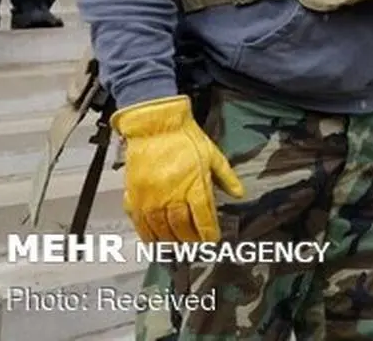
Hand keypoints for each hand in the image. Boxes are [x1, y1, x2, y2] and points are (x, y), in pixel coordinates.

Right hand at [111, 95, 244, 242]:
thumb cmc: (183, 137)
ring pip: (161, 229)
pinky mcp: (134, 195)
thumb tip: (239, 193)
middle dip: (190, 240)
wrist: (154, 125)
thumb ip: (226, 177)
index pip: (203, 217)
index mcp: (193, 184)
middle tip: (195, 247)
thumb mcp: (212, 154)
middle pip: (181, 227)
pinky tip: (154, 241)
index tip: (212, 240)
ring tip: (178, 248)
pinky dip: (147, 235)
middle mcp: (171, 194)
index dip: (209, 232)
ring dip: (170, 242)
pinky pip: (140, 223)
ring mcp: (151, 197)